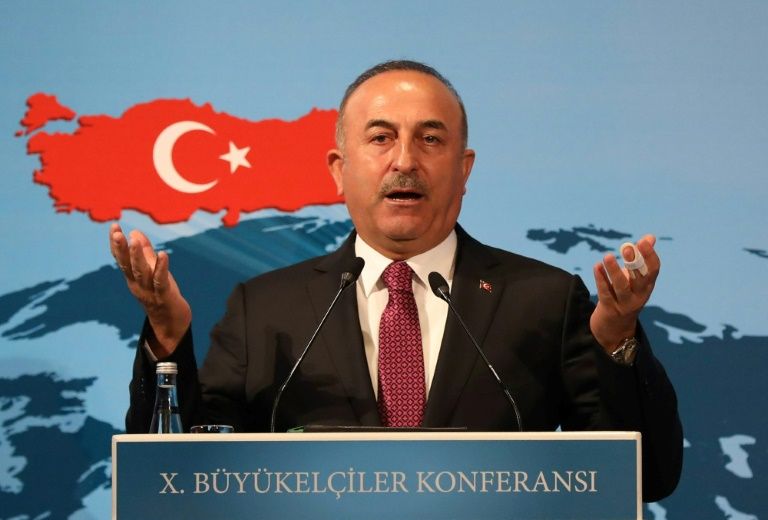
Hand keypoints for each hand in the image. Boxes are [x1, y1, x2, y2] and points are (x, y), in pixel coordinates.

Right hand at [109, 223, 191, 356]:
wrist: (171, 322)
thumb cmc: (160, 293)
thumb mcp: (151, 271)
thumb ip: (144, 252)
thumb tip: (135, 232)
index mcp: (132, 277)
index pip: (121, 259)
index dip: (116, 244)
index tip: (114, 226)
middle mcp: (137, 284)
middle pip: (127, 265)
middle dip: (122, 248)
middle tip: (117, 232)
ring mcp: (149, 291)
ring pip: (142, 272)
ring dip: (138, 256)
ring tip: (135, 240)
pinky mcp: (163, 295)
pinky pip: (161, 280)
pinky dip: (161, 267)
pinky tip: (163, 254)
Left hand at [590, 234, 658, 351]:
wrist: (615, 327)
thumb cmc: (626, 295)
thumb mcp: (635, 278)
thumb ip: (640, 258)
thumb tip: (649, 237)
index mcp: (647, 286)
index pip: (653, 270)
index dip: (650, 256)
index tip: (644, 241)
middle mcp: (639, 295)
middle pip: (639, 279)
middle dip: (634, 263)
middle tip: (627, 248)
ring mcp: (624, 303)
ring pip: (621, 287)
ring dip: (614, 271)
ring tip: (608, 256)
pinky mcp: (609, 308)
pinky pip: (605, 292)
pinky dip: (600, 279)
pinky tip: (596, 266)